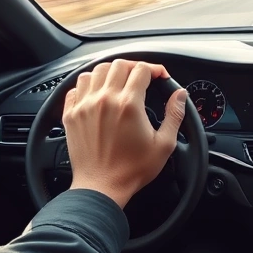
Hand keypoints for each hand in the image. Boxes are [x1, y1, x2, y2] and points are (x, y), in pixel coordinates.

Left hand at [62, 59, 187, 207]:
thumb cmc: (132, 170)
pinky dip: (87, 85)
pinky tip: (96, 93)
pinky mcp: (71, 115)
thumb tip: (180, 95)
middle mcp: (105, 100)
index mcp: (129, 104)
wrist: (101, 187)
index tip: (160, 76)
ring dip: (110, 72)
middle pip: (118, 64)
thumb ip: (174, 115)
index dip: (155, 69)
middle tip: (142, 77)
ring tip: (119, 82)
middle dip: (134, 67)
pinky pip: (75, 87)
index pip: (142, 69)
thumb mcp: (164, 144)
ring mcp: (85, 106)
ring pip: (95, 71)